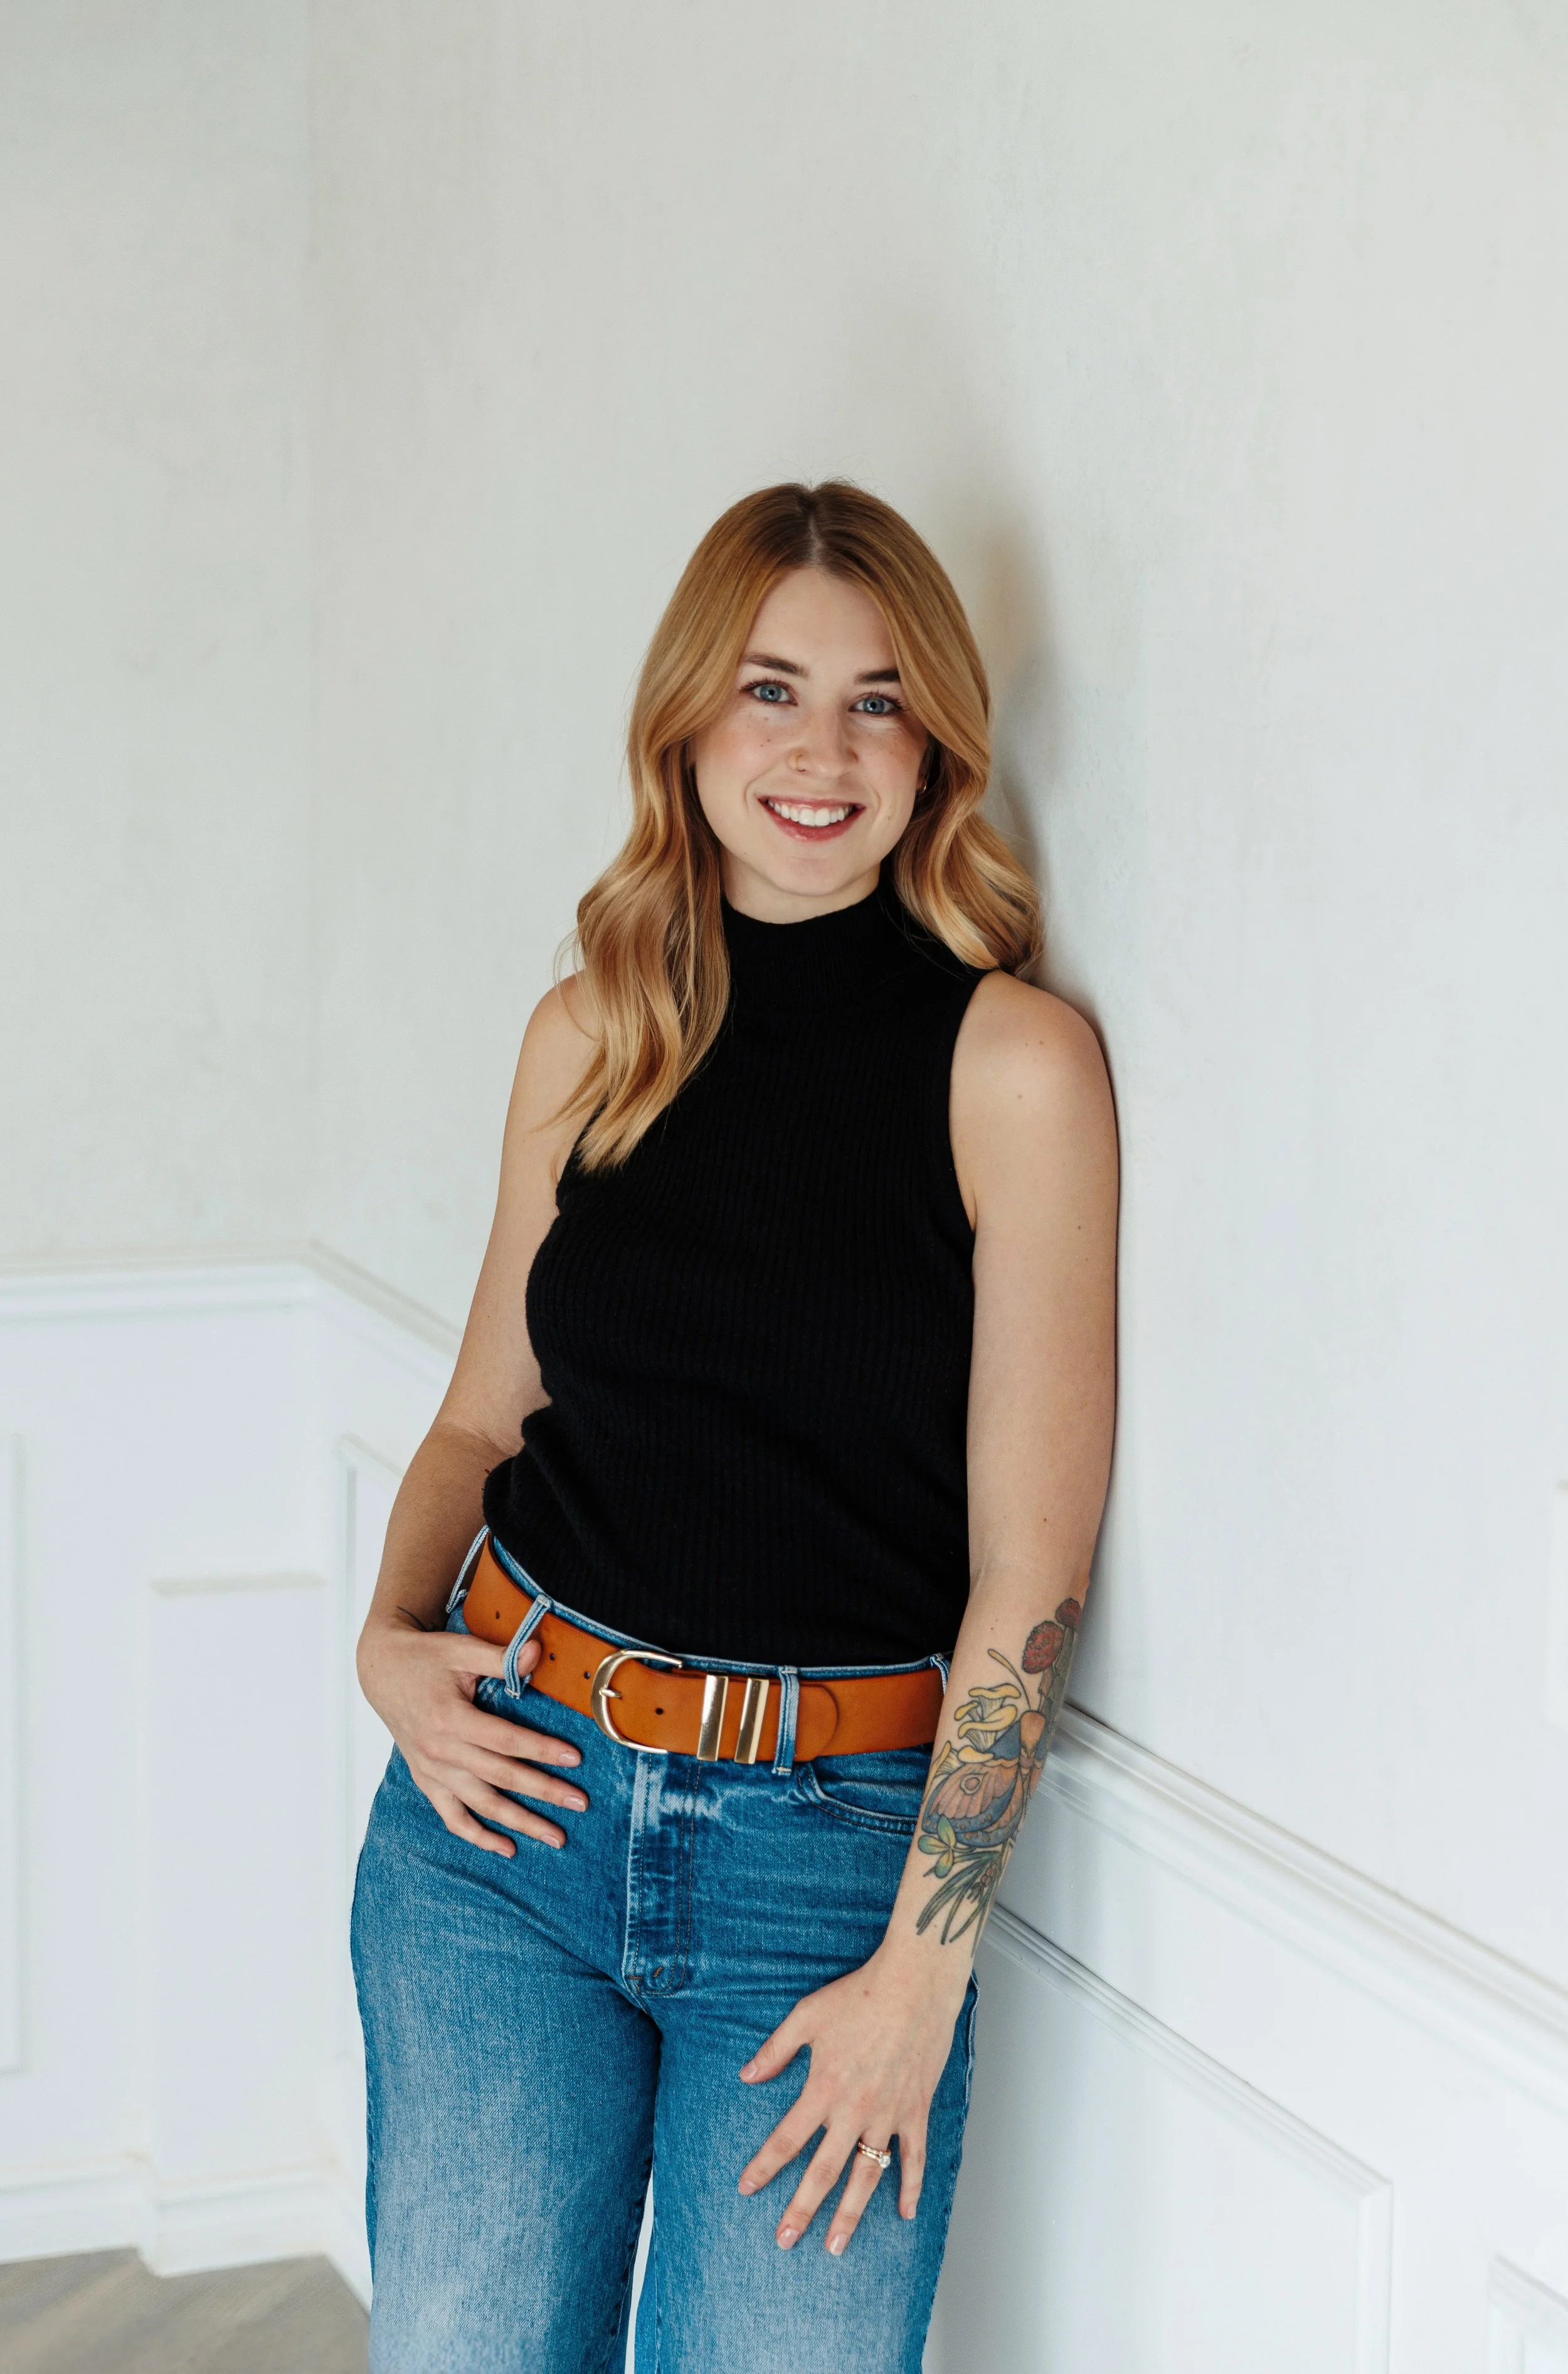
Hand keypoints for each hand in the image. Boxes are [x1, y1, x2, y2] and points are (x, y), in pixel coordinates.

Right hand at [357, 1616, 585, 1855]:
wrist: (382, 1671)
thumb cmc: (426, 1659)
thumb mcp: (462, 1650)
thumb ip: (501, 1658)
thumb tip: (537, 1651)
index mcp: (450, 1718)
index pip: (506, 1741)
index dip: (542, 1750)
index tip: (575, 1758)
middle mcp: (440, 1751)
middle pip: (500, 1778)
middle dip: (544, 1791)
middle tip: (579, 1803)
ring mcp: (432, 1771)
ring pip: (482, 1805)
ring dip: (520, 1823)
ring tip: (555, 1837)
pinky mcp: (427, 1781)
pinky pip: (452, 1817)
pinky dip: (478, 1836)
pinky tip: (507, 1848)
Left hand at [736, 1942, 967, 2253]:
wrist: (914, 1984)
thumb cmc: (859, 1995)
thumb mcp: (807, 2016)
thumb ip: (776, 2050)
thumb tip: (747, 2076)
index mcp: (823, 2088)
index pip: (786, 2139)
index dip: (764, 2166)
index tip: (746, 2189)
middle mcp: (854, 2110)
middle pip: (823, 2172)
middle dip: (802, 2209)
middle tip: (785, 2240)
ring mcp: (888, 2114)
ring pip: (867, 2176)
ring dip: (850, 2214)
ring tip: (836, 2246)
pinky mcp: (915, 2110)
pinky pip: (913, 2158)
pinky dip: (909, 2187)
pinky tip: (904, 2214)